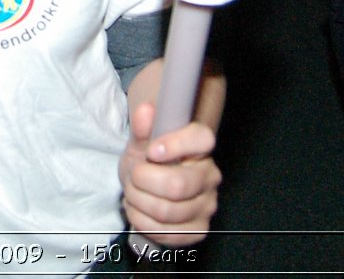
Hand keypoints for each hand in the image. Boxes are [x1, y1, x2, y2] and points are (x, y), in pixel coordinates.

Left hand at [119, 100, 221, 246]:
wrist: (150, 184)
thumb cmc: (148, 159)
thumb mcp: (141, 140)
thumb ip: (143, 126)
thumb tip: (146, 110)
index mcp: (201, 148)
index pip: (202, 140)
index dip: (175, 145)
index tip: (152, 151)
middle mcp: (210, 177)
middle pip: (177, 185)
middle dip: (143, 182)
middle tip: (133, 175)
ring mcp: (207, 205)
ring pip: (167, 211)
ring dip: (139, 202)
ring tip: (134, 193)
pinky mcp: (197, 230)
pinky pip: (167, 233)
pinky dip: (143, 222)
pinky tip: (140, 210)